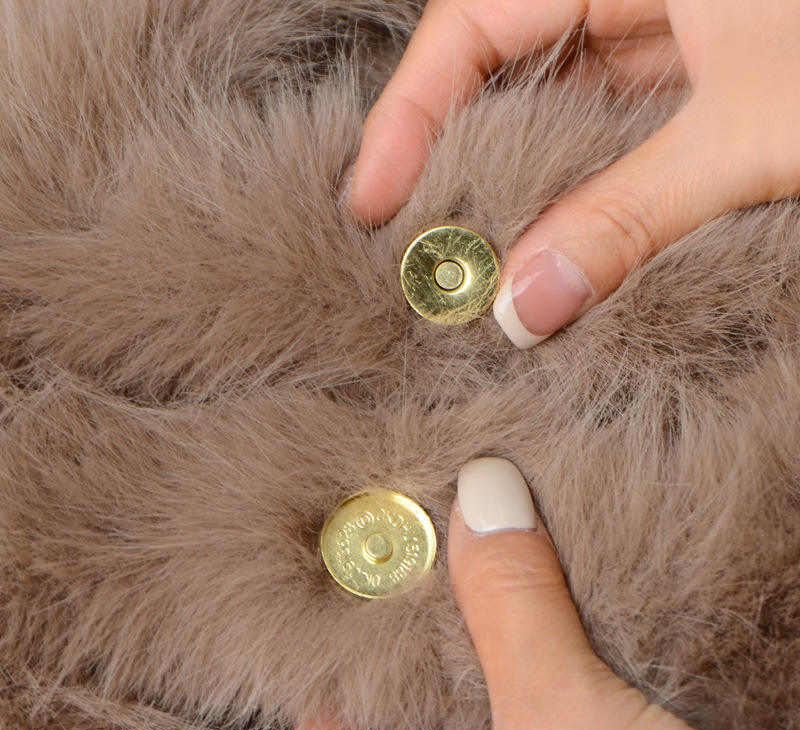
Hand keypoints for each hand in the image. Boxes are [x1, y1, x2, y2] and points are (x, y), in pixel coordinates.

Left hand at [289, 457, 770, 729]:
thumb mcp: (572, 724)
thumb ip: (514, 607)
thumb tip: (483, 493)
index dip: (344, 663)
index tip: (375, 594)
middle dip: (425, 659)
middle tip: (444, 580)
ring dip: (491, 680)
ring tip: (503, 608)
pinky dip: (537, 711)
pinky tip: (562, 664)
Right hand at [342, 1, 799, 347]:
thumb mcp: (754, 128)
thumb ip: (629, 214)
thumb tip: (527, 303)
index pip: (473, 20)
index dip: (411, 115)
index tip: (372, 203)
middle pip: (505, 62)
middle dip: (460, 157)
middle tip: (422, 246)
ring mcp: (677, 20)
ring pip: (564, 99)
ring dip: (526, 182)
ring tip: (482, 256)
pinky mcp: (712, 65)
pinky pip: (622, 122)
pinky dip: (591, 182)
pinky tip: (567, 238)